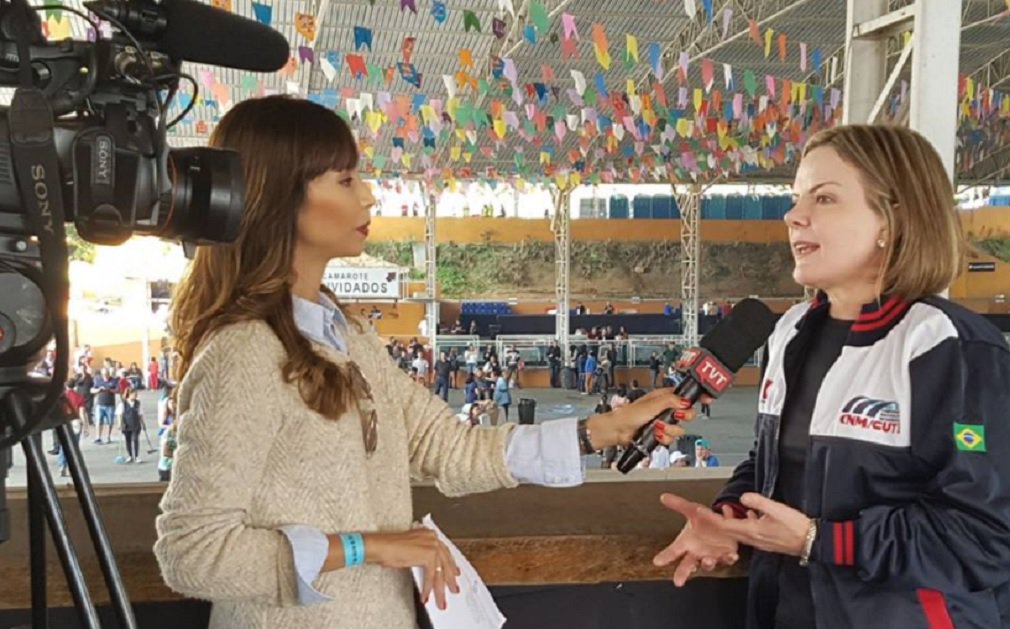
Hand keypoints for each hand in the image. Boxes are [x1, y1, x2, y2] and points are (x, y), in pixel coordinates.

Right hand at [357, 529, 459, 609]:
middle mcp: (433, 537)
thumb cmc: (388, 547)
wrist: (381, 545)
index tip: (454, 573)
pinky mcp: (428, 555)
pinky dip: (428, 588)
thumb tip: (429, 569)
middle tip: (453, 589)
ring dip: (440, 590)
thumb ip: (422, 555)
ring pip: (440, 572)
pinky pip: (431, 576)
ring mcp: (432, 545)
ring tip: (441, 601)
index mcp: (429, 534)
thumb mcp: (411, 550)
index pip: (444, 552)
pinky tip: (425, 596)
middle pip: (446, 562)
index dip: (450, 565)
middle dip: (449, 579)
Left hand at [586, 388, 712, 448]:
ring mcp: (663, 422)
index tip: (707, 398)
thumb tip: (684, 401)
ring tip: (657, 427)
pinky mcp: (660, 434)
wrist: (617, 431)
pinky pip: (670, 438)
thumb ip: (670, 401)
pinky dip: (664, 438)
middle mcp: (665, 409)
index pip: (685, 395)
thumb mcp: (651, 404)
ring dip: (669, 430)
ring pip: (679, 428)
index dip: (696, 397)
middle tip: (675, 416)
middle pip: (687, 413)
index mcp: (664, 397)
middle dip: (681, 417)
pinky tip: (655, 434)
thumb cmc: (628, 415)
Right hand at [654, 494, 739, 586]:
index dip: (665, 556)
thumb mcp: (692, 510)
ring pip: (708, 563)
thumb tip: (663, 496)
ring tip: (707, 559)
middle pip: (688, 565)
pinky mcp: (726, 555)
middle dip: (683, 573)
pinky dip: (730, 557)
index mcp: (687, 542)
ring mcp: (712, 555)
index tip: (657, 561)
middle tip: (678, 580)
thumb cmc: (704, 521)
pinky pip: (728, 558)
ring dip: (707, 563)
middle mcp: (698, 552)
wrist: (723, 524)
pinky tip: (732, 554)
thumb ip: (679, 505)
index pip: (674, 550)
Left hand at [692, 492, 811, 556]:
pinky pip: (749, 532)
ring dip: (730, 521)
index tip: (698, 512)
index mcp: (752, 531)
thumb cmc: (796, 527)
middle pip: (728, 529)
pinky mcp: (766, 541)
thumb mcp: (777, 509)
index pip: (725, 525)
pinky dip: (744, 523)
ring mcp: (759, 541)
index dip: (711, 518)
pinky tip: (749, 515)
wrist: (812, 542)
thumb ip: (758, 502)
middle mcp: (753, 538)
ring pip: (738, 531)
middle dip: (716, 520)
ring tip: (725, 510)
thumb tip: (743, 497)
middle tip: (705, 512)